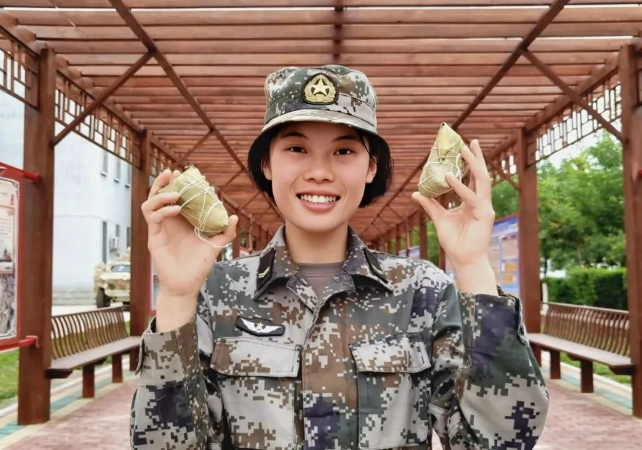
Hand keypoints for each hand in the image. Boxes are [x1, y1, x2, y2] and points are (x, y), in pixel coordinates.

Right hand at [142, 168, 237, 298]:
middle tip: (173, 173)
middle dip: (164, 182)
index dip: (178, 184)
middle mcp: (168, 222)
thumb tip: (233, 217)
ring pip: (150, 204)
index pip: (175, 197)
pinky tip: (175, 209)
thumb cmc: (198, 266)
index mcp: (181, 221)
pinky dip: (162, 210)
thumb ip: (225, 232)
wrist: (186, 285)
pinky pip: (152, 218)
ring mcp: (159, 229)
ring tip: (175, 192)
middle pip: (159, 196)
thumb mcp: (215, 246)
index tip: (185, 173)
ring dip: (160, 194)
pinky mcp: (154, 237)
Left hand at [411, 139, 494, 269]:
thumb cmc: (455, 241)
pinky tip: (449, 177)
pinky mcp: (484, 215)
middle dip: (477, 157)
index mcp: (472, 201)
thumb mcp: (439, 218)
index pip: (472, 178)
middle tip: (471, 141)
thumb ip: (430, 205)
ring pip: (481, 181)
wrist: (463, 259)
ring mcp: (484, 207)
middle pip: (481, 175)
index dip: (469, 163)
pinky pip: (472, 198)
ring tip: (464, 150)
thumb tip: (416, 193)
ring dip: (473, 164)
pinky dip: (460, 187)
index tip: (463, 147)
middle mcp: (480, 201)